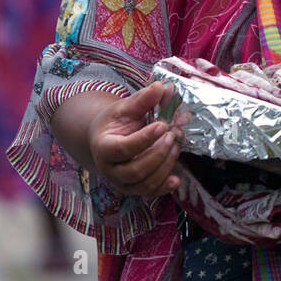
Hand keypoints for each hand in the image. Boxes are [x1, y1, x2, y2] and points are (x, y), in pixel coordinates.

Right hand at [87, 81, 187, 198]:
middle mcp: (109, 169)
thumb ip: (143, 99)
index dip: (144, 139)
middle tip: (172, 135)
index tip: (162, 125)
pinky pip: (149, 193)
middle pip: (135, 171)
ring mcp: (121, 182)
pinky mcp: (133, 188)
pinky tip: (176, 178)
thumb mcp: (126, 108)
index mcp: (103, 147)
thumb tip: (161, 87)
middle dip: (158, 154)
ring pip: (144, 184)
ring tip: (176, 145)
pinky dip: (164, 188)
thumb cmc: (116, 122)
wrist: (105, 138)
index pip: (123, 148)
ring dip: (165, 166)